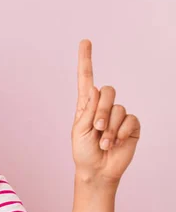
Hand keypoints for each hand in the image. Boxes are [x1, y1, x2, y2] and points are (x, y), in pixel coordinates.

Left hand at [72, 39, 140, 184]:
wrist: (97, 170)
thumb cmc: (83, 152)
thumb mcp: (80, 130)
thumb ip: (89, 110)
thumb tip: (96, 89)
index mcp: (86, 106)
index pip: (86, 80)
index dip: (86, 61)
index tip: (85, 42)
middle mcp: (103, 107)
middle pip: (108, 91)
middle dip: (102, 110)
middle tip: (97, 128)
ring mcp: (118, 115)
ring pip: (118, 108)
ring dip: (110, 128)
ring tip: (104, 143)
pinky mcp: (131, 125)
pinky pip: (130, 119)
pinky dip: (121, 132)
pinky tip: (115, 142)